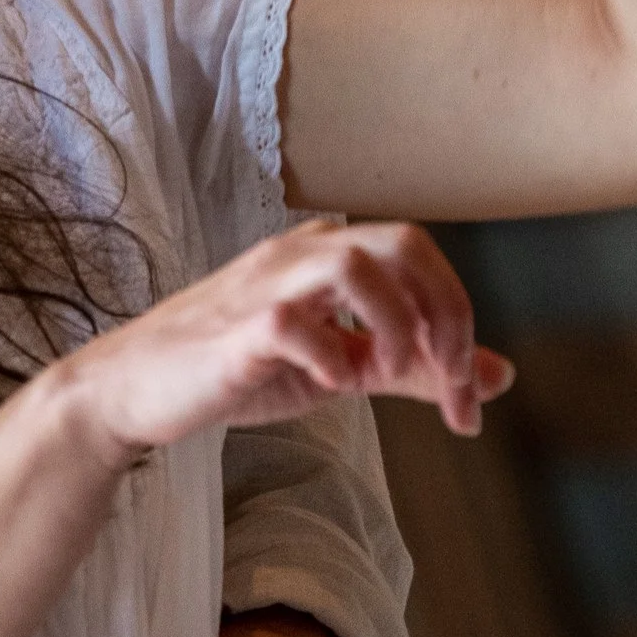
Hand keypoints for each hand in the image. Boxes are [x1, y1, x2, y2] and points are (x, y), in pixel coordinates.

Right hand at [64, 218, 513, 454]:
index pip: (419, 251)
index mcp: (325, 255)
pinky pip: (294, 322)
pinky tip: (334, 385)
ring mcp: (264, 287)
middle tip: (448, 381)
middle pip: (402, 243)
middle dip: (445, 314)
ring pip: (355, 264)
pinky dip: (331, 355)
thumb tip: (499, 377)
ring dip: (396, 327)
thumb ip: (416, 369)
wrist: (137, 389)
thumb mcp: (342, 368)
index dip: (459, 317)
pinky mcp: (233, 331)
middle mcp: (298, 256)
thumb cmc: (238, 371)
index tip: (468, 394)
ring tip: (386, 379)